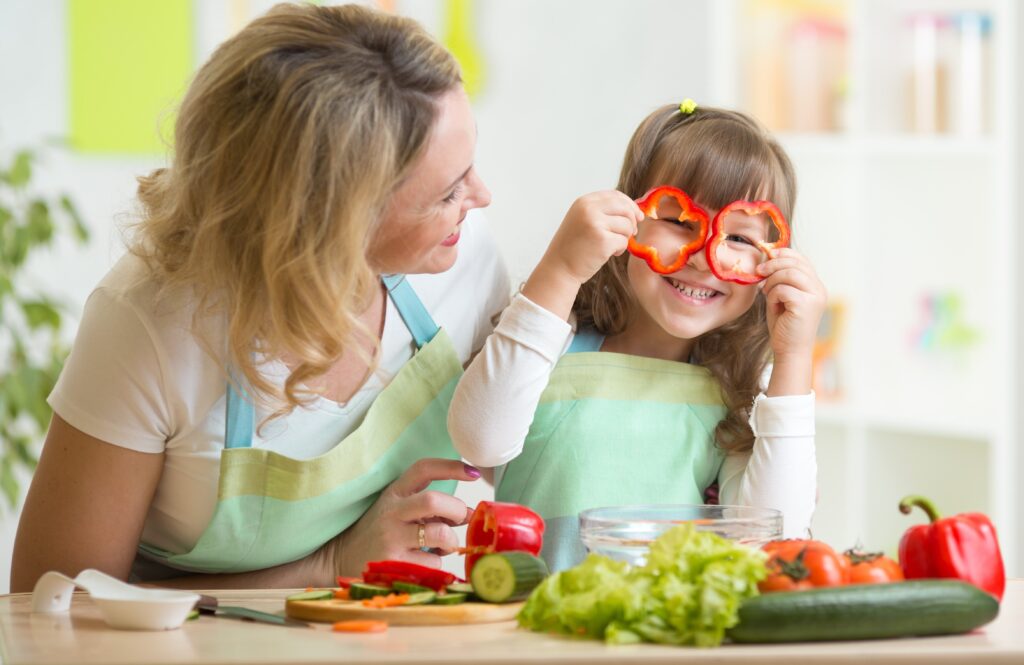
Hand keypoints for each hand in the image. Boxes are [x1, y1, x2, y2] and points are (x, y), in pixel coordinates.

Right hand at [325, 458, 479, 577]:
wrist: (340, 558)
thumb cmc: (379, 533)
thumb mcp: (397, 509)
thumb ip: (428, 508)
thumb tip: (468, 514)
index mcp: (394, 493)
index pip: (423, 469)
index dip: (451, 467)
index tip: (473, 473)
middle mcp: (392, 512)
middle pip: (433, 500)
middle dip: (457, 509)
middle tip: (461, 518)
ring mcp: (391, 538)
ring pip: (439, 534)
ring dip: (451, 541)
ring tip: (443, 546)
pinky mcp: (393, 564)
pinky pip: (433, 562)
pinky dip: (438, 563)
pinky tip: (425, 562)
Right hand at [541, 191, 642, 284]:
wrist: (559, 268)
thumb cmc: (573, 247)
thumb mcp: (583, 220)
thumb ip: (602, 211)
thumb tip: (635, 211)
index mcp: (584, 202)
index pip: (615, 195)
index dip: (630, 205)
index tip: (636, 216)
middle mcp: (589, 209)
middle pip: (625, 208)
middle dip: (633, 221)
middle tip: (631, 233)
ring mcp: (595, 224)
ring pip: (627, 225)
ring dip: (624, 238)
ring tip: (612, 246)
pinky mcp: (603, 241)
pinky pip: (624, 241)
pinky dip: (620, 249)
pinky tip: (609, 254)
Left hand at [756, 248, 826, 394]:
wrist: (789, 351)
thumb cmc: (783, 325)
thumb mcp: (781, 296)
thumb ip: (779, 278)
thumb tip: (768, 255)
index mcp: (815, 285)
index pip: (801, 259)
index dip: (783, 254)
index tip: (766, 256)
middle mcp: (819, 289)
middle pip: (795, 263)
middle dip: (773, 265)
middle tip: (759, 272)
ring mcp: (815, 296)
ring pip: (789, 273)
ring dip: (772, 281)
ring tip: (766, 293)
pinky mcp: (807, 305)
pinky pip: (784, 289)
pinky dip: (773, 296)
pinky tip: (774, 306)